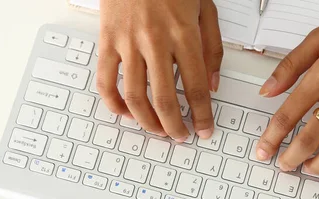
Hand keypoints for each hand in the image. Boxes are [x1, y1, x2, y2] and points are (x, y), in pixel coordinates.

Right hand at [97, 0, 222, 141]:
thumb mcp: (206, 8)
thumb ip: (212, 48)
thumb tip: (213, 84)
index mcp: (184, 33)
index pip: (197, 86)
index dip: (203, 114)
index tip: (205, 129)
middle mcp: (155, 41)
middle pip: (165, 99)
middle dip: (175, 126)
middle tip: (181, 136)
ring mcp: (127, 42)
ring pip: (135, 96)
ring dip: (147, 121)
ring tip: (158, 130)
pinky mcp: (106, 40)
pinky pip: (105, 80)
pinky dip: (113, 103)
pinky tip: (126, 113)